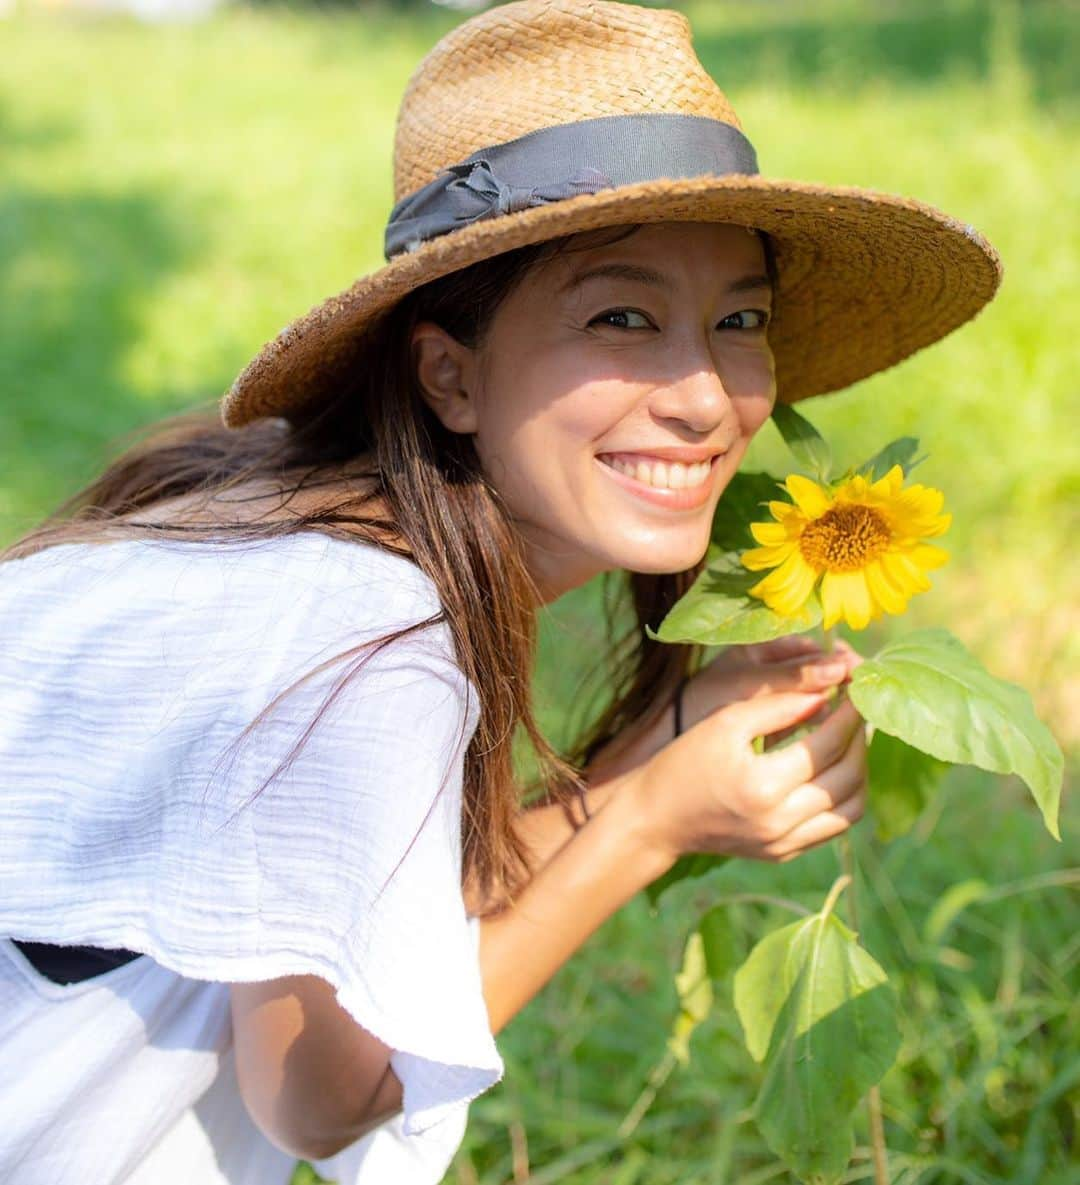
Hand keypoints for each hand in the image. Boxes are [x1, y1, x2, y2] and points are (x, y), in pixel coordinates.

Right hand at [627, 654, 867, 865]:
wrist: (657, 818)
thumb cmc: (684, 762)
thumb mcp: (725, 722)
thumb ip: (777, 706)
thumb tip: (825, 695)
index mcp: (763, 785)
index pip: (828, 745)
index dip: (848, 715)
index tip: (854, 691)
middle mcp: (779, 821)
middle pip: (848, 776)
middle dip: (860, 738)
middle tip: (856, 713)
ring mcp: (784, 843)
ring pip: (851, 809)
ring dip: (859, 771)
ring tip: (850, 742)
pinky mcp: (784, 854)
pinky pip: (834, 827)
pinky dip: (844, 797)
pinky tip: (833, 771)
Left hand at [676, 635, 861, 741]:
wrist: (673, 736)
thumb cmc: (705, 701)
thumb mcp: (750, 685)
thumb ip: (793, 677)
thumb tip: (843, 668)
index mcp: (764, 647)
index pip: (814, 648)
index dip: (839, 659)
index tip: (861, 670)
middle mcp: (774, 667)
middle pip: (821, 672)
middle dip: (843, 682)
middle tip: (864, 694)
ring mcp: (776, 694)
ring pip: (819, 696)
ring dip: (836, 704)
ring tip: (854, 714)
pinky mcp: (776, 722)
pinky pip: (809, 718)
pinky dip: (821, 722)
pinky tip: (833, 731)